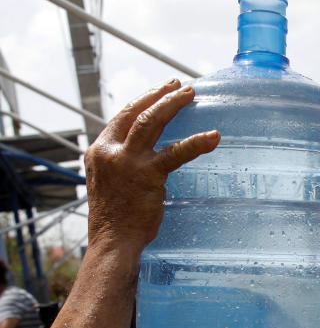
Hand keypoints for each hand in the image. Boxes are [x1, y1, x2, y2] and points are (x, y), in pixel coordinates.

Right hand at [84, 79, 219, 251]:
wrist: (112, 242)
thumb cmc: (116, 220)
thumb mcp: (111, 184)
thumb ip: (123, 166)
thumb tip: (146, 156)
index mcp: (99, 152)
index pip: (121, 117)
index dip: (142, 100)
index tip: (159, 90)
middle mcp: (109, 151)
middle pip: (136, 112)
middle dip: (159, 95)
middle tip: (179, 85)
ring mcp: (127, 161)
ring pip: (152, 121)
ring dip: (172, 104)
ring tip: (191, 94)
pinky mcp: (147, 175)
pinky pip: (176, 153)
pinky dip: (196, 143)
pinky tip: (213, 136)